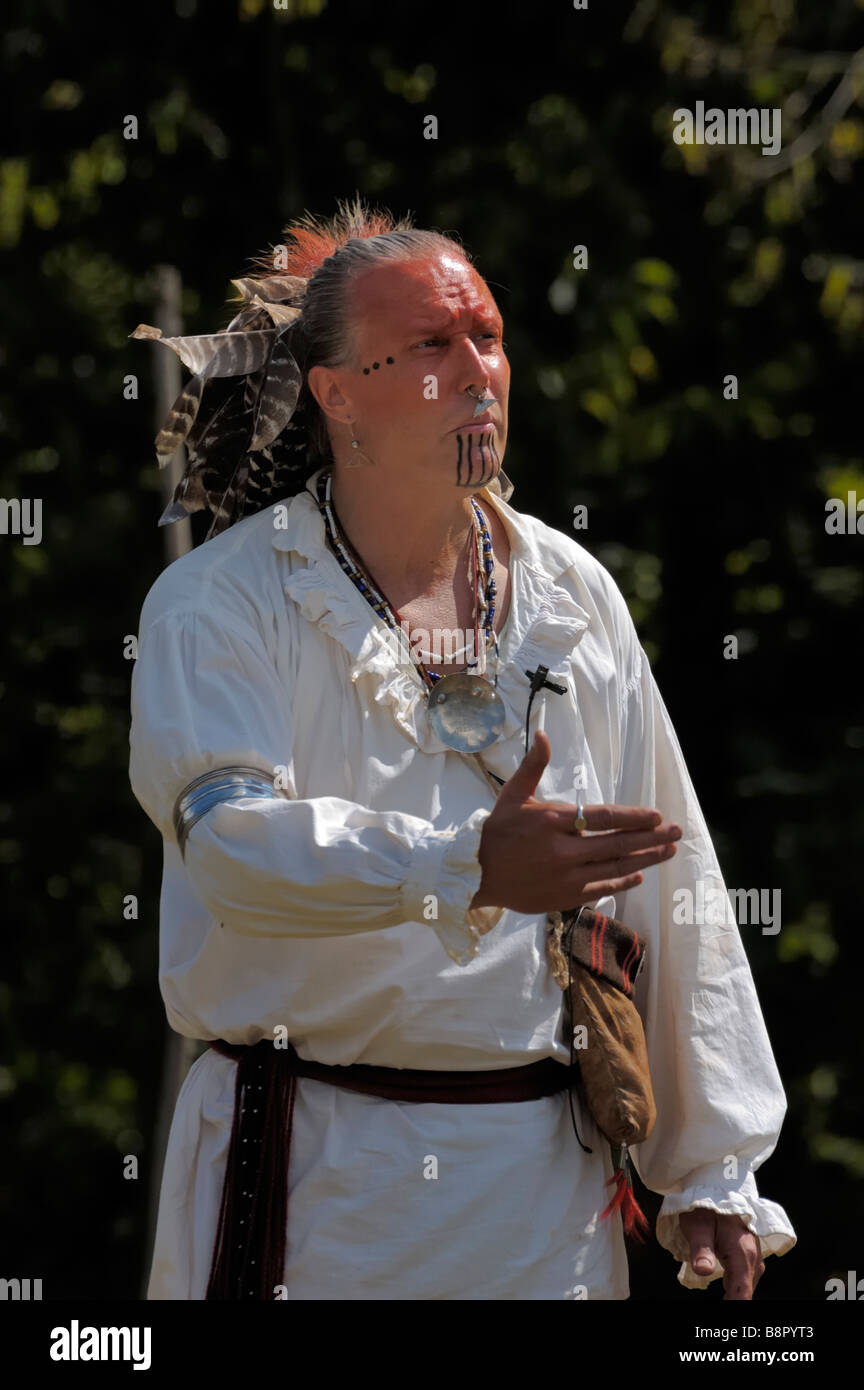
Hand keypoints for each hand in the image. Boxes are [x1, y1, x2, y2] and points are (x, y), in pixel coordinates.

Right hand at [469, 730, 681, 915]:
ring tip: (668, 851)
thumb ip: (534, 766)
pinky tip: (640, 874)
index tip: (657, 815)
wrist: (475, 874)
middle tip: (677, 831)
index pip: (603, 817)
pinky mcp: (564, 896)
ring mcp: (566, 876)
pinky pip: (602, 888)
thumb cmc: (498, 831)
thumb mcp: (513, 795)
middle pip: (617, 843)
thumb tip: (545, 735)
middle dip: (651, 837)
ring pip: (615, 867)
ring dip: (646, 858)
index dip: (633, 816)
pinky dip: (623, 880)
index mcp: (553, 821)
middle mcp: (563, 850)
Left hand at [679, 1209, 764, 1299]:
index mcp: (743, 1253)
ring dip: (736, 1294)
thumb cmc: (705, 1206)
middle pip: (745, 1291)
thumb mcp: (697, 1225)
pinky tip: (728, 1292)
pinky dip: (737, 1286)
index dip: (734, 1305)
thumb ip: (701, 1249)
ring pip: (746, 1284)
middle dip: (734, 1301)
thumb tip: (703, 1270)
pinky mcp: (748, 1254)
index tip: (724, 1307)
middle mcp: (753, 1256)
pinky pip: (745, 1276)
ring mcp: (753, 1255)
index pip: (742, 1293)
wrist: (716, 1187)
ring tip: (724, 1300)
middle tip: (720, 1302)